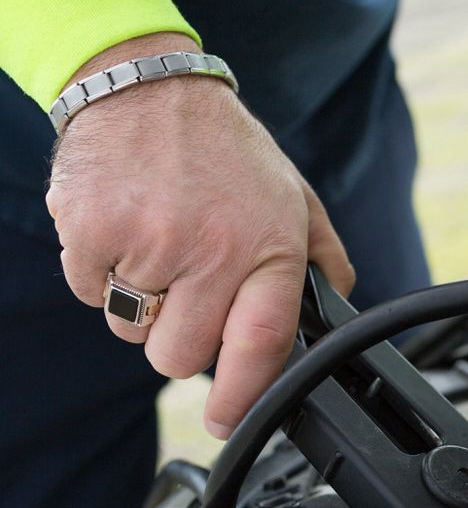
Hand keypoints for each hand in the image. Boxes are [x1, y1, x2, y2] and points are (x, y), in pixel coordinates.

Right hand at [48, 33, 354, 438]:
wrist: (147, 85)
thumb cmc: (226, 151)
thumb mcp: (296, 198)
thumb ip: (322, 260)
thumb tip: (338, 314)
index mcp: (269, 246)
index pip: (260, 346)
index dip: (243, 398)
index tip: (228, 423)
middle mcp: (212, 249)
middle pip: (181, 357)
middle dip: (180, 338)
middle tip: (187, 289)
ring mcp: (147, 241)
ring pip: (132, 332)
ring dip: (140, 305)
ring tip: (158, 245)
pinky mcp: (90, 231)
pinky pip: (89, 293)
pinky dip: (100, 273)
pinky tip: (124, 228)